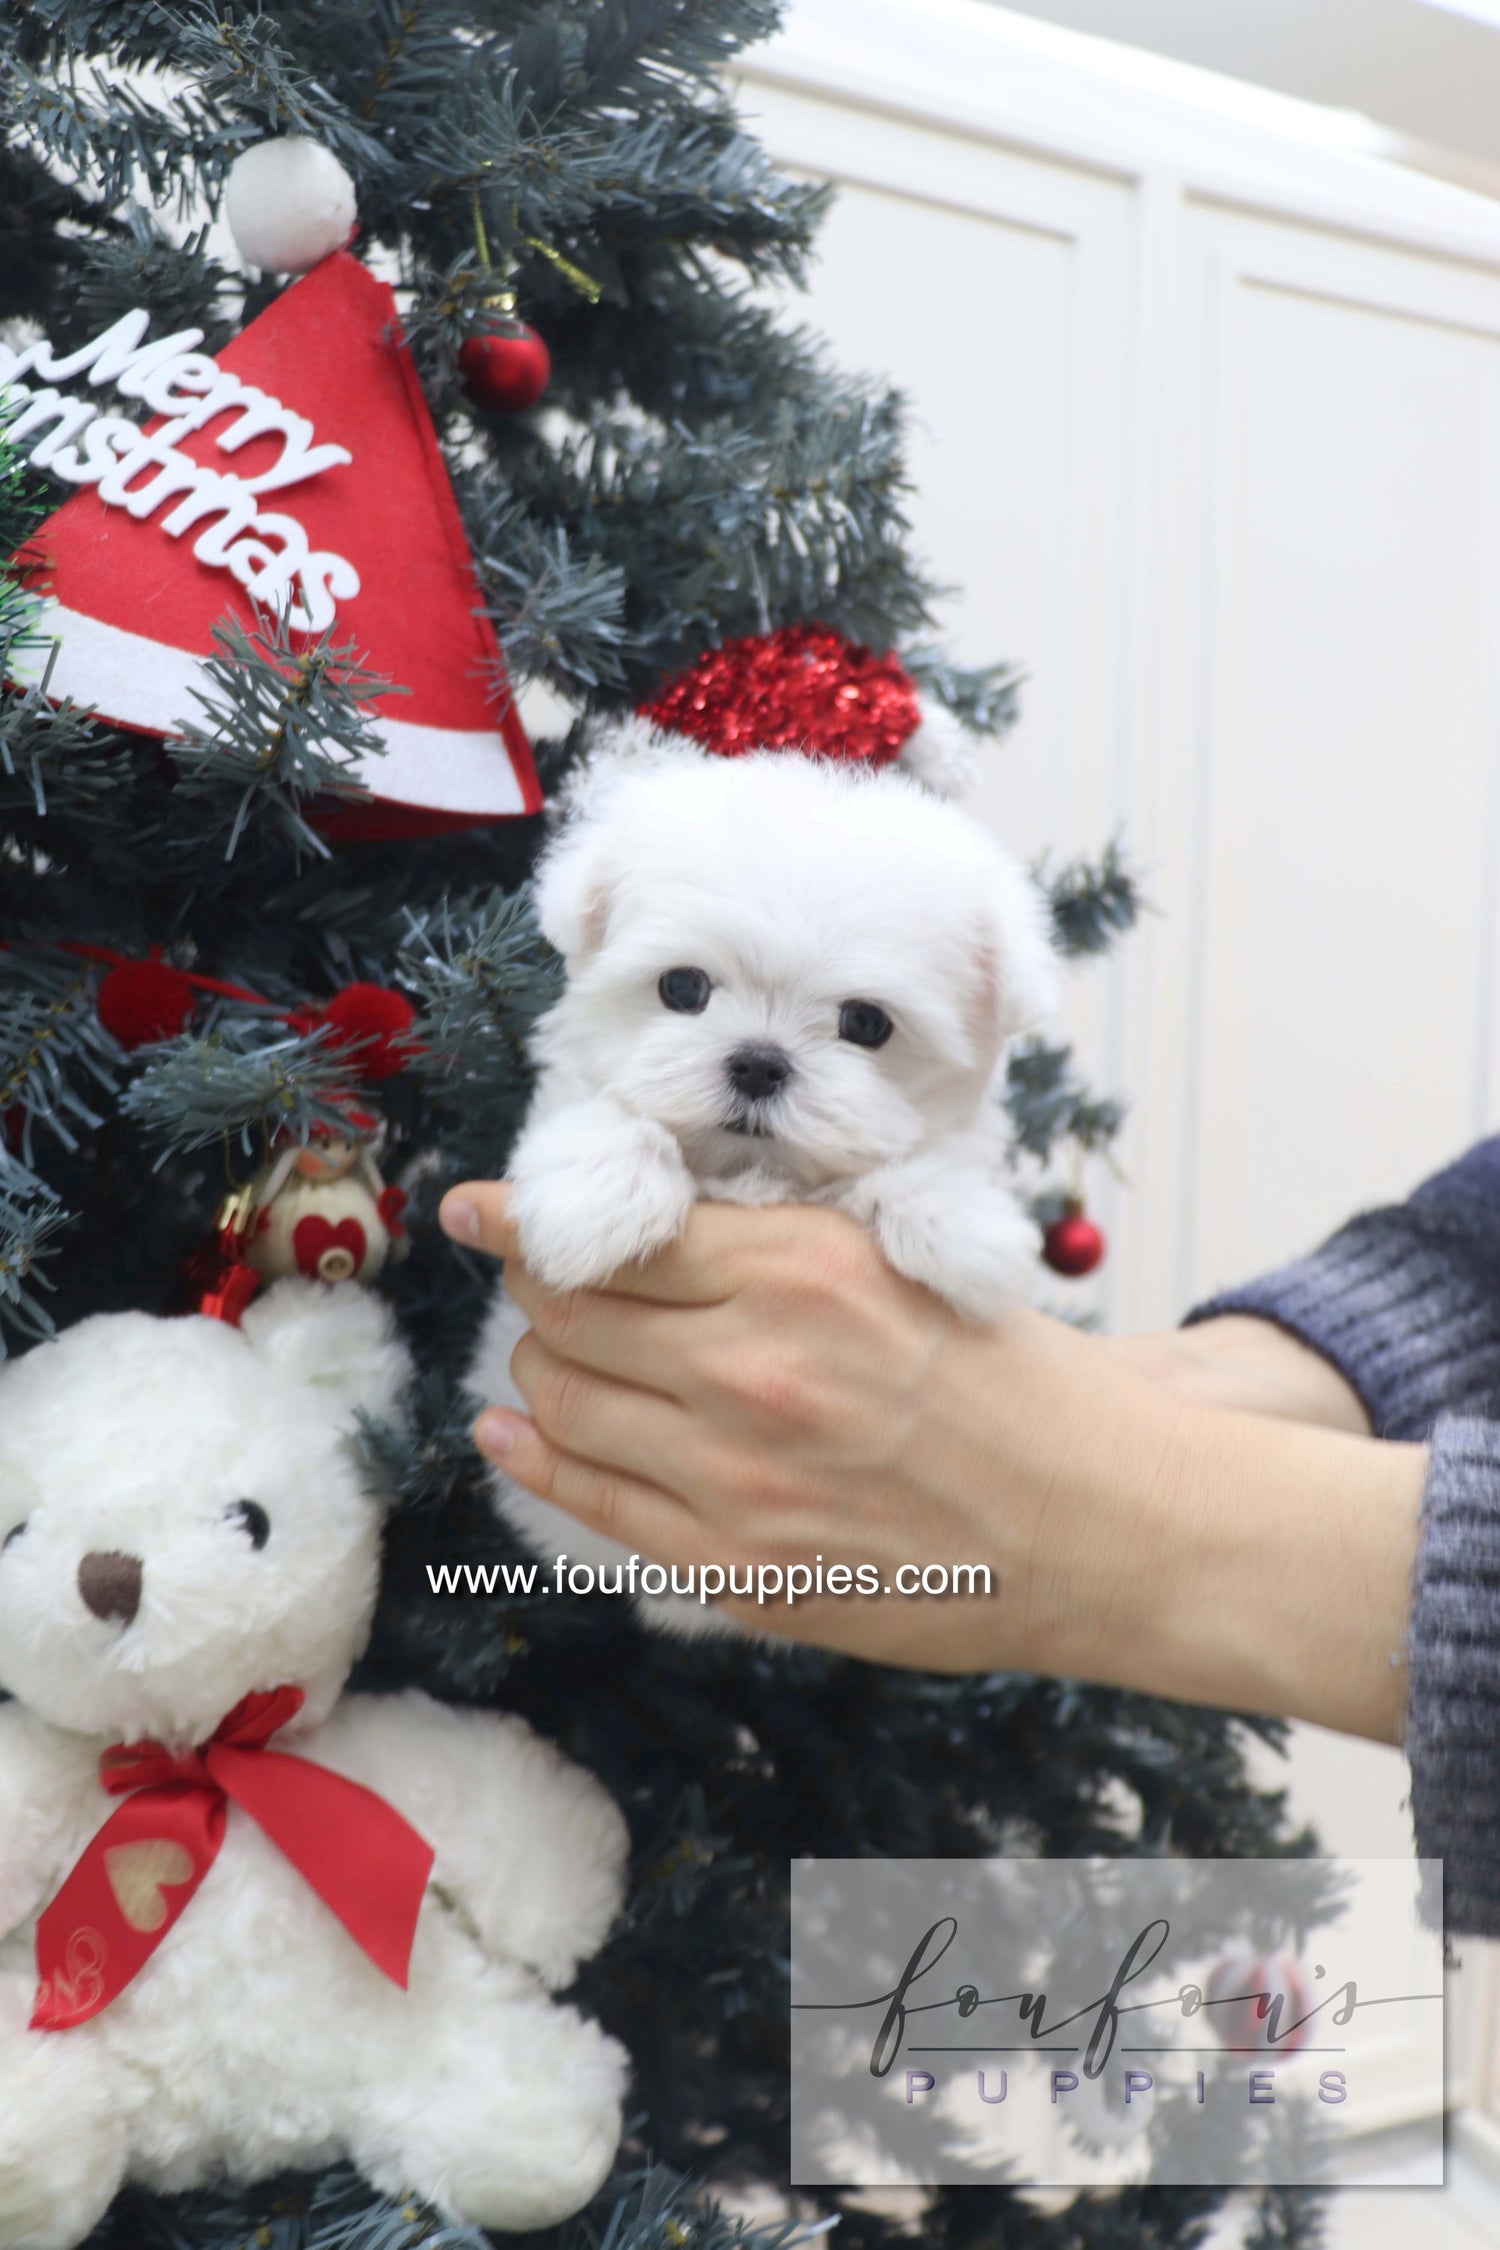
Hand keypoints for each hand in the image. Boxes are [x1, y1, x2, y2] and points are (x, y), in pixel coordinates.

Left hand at [442, 1185, 1424, 1736]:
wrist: (1100, 1522)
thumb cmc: (1014, 1379)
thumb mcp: (900, 1260)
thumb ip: (770, 1240)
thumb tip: (642, 1222)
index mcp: (798, 1268)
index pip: (611, 1232)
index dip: (527, 1218)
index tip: (479, 1209)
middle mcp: (750, 1366)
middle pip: (567, 1313)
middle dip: (538, 1290)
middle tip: (544, 1282)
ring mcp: (734, 1476)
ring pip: (561, 1401)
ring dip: (540, 1369)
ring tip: (558, 1356)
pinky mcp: (733, 1567)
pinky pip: (589, 1500)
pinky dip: (533, 1458)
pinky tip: (514, 1434)